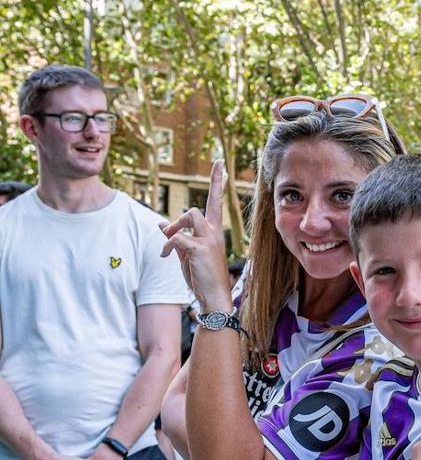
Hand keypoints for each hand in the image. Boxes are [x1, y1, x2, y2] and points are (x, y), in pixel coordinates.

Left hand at [159, 160, 232, 310]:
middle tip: (174, 228)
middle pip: (197, 209)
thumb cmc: (202, 277)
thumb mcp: (187, 255)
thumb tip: (160, 224)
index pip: (216, 201)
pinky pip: (177, 237)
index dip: (217, 181)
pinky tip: (165, 256)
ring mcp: (209, 240)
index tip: (220, 162)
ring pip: (189, 216)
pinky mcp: (200, 249)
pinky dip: (168, 245)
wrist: (214, 297)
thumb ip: (176, 238)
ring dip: (174, 228)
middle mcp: (214, 233)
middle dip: (180, 219)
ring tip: (169, 245)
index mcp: (213, 233)